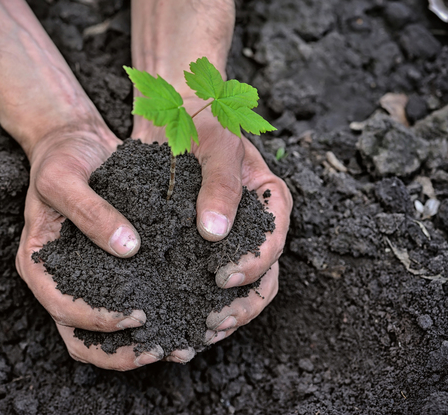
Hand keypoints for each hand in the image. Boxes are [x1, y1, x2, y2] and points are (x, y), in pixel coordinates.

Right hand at [15, 127, 195, 369]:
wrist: (76, 144)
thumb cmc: (61, 159)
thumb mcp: (64, 177)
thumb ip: (91, 212)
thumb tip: (128, 248)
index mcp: (39, 265)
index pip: (63, 308)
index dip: (98, 320)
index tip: (137, 316)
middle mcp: (61, 281)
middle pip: (84, 336)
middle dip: (122, 351)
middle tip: (164, 348)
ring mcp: (87, 279)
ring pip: (107, 332)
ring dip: (140, 345)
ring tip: (180, 345)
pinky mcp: (113, 270)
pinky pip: (129, 303)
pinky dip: (153, 318)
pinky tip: (185, 315)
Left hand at [132, 97, 292, 346]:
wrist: (174, 115)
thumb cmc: (203, 123)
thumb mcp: (217, 146)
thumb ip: (221, 187)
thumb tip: (215, 234)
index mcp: (271, 202)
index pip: (273, 243)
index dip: (253, 266)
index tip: (222, 277)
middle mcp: (254, 226)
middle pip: (262, 279)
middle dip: (239, 306)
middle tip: (211, 323)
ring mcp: (228, 239)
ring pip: (235, 289)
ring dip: (219, 314)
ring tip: (193, 333)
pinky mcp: (198, 246)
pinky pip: (202, 280)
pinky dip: (193, 302)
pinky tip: (173, 318)